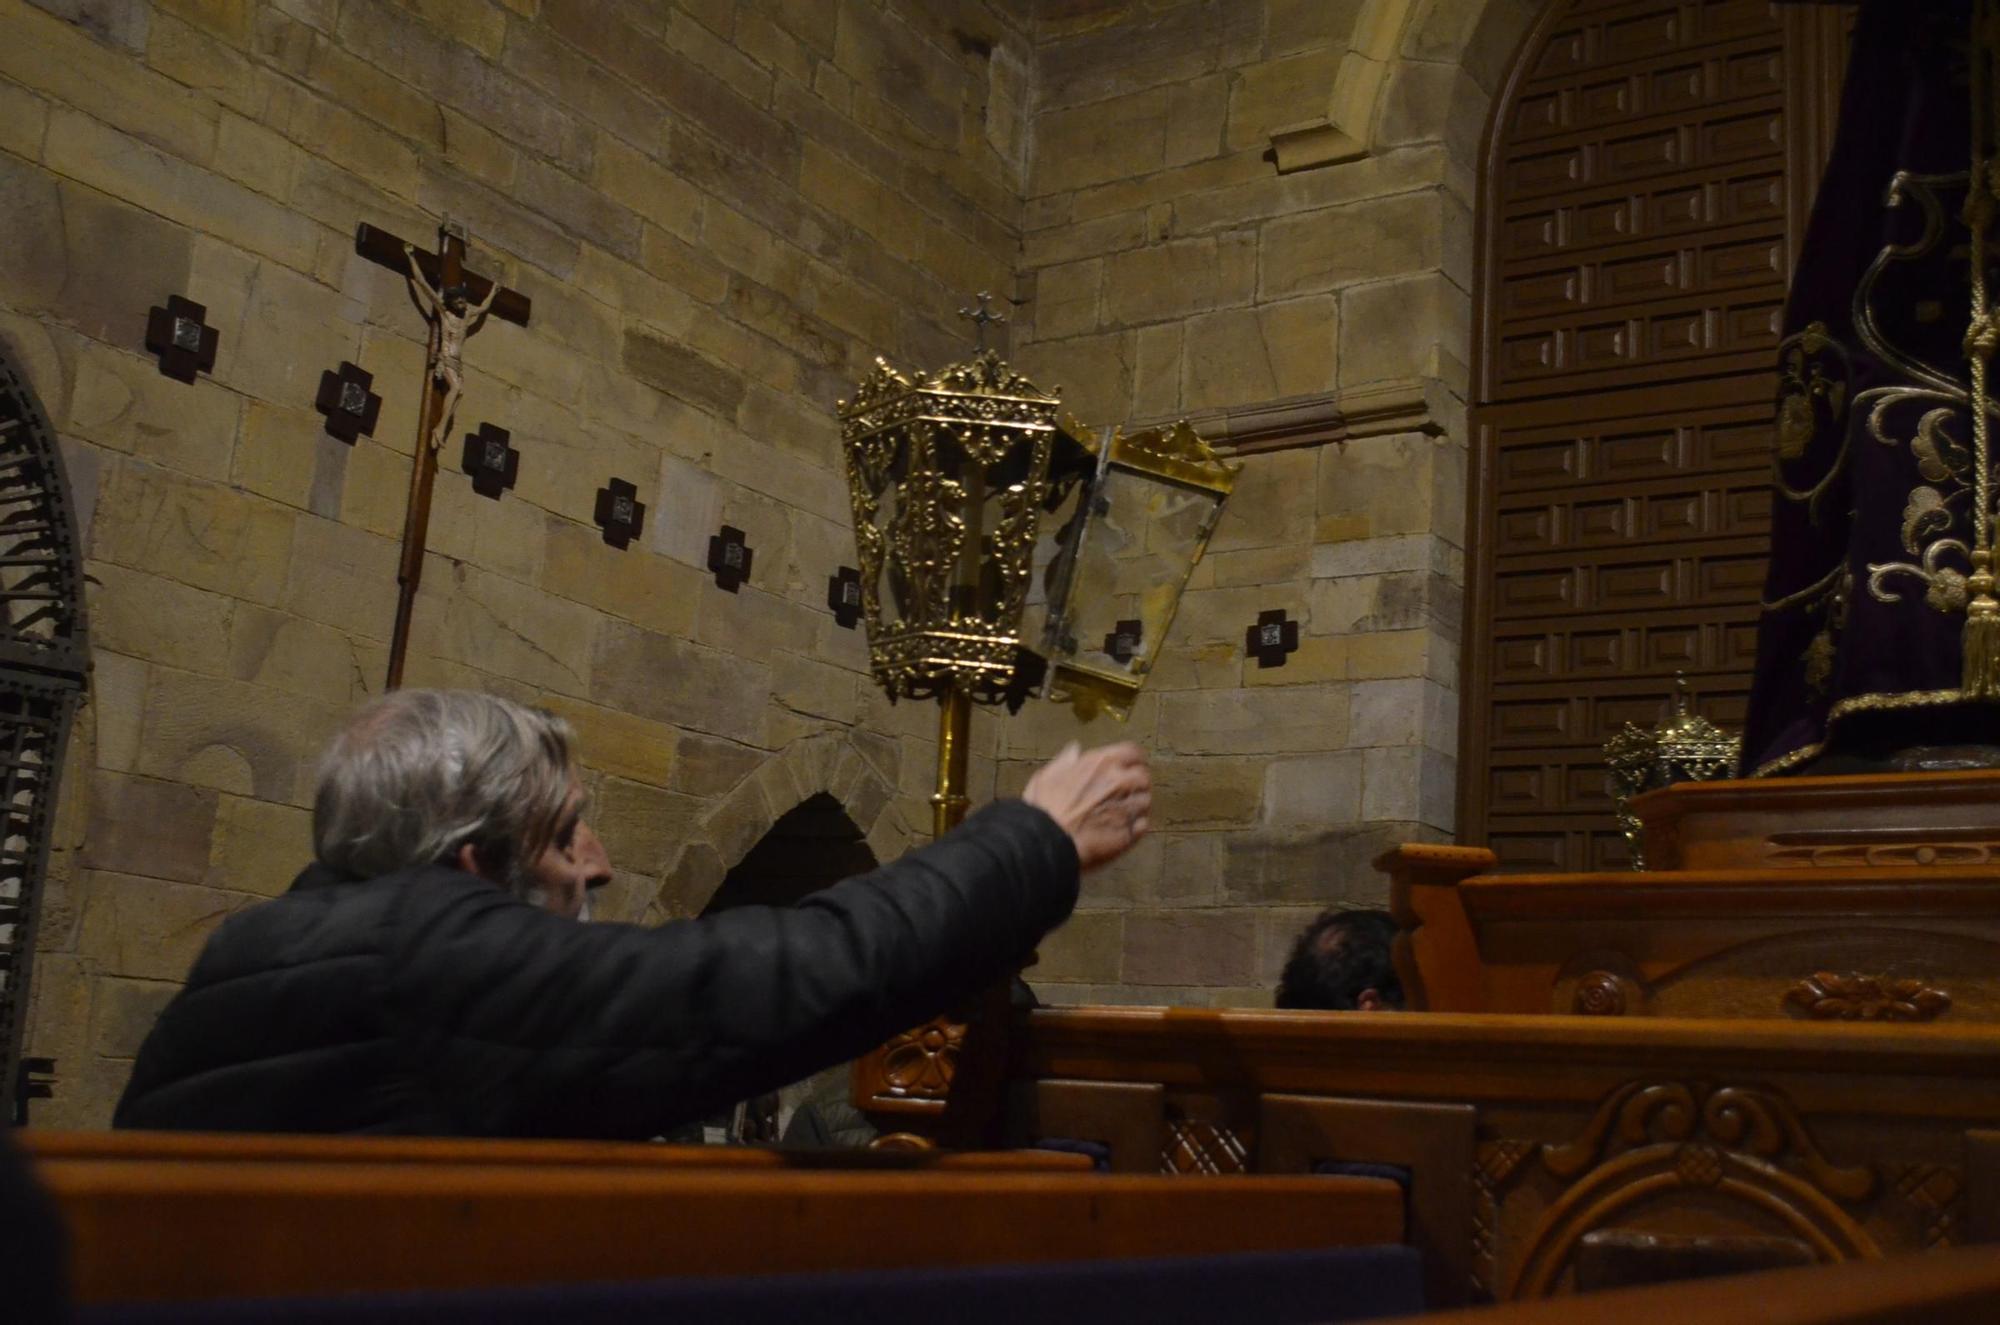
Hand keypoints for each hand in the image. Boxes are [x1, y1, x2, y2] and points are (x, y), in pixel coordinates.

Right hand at [1021, 741, 1151, 871]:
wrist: (1048, 844)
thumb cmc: (1044, 809)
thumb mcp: (1048, 775)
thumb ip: (1065, 761)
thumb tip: (1075, 750)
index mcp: (1102, 763)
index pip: (1133, 752)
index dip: (1131, 760)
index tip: (1127, 767)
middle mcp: (1120, 782)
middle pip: (1143, 777)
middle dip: (1136, 783)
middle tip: (1124, 793)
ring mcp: (1128, 808)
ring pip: (1146, 801)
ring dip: (1137, 805)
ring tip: (1120, 813)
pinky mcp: (1130, 833)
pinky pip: (1143, 824)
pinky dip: (1136, 825)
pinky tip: (1122, 829)